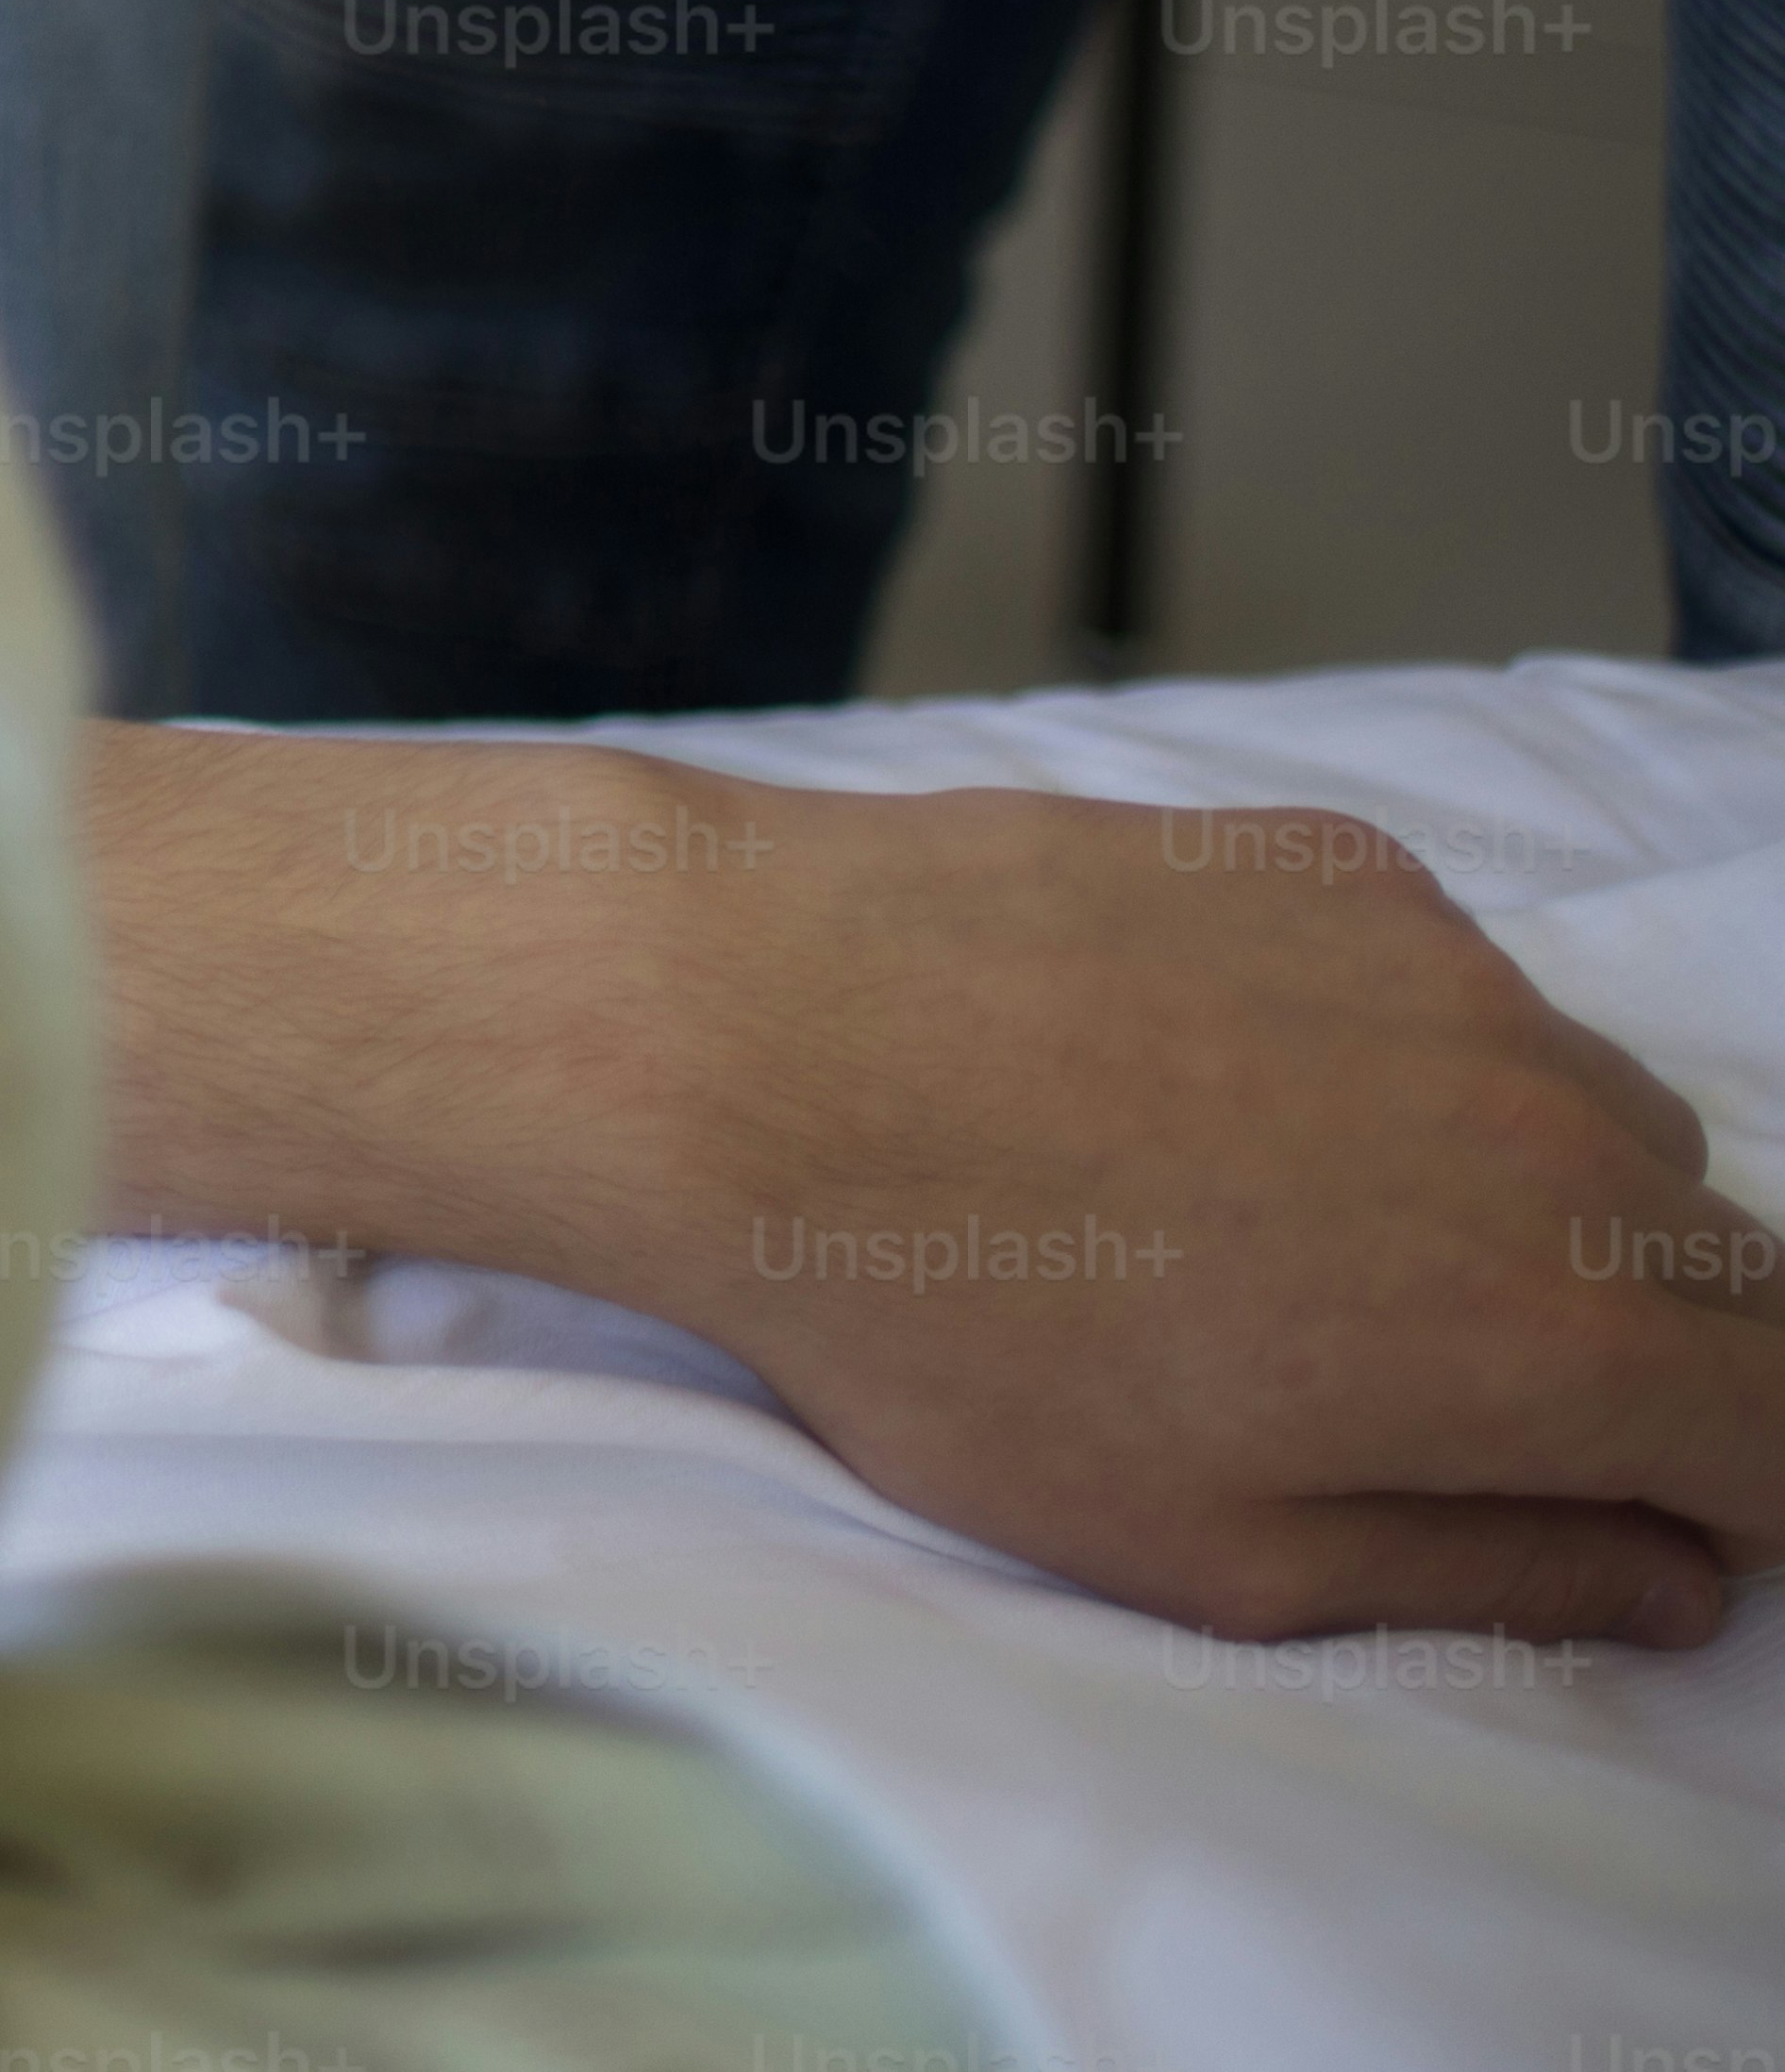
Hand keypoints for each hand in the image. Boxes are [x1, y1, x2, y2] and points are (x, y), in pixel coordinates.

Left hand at [576, 786, 1782, 1647]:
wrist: (754, 1043)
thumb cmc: (957, 1324)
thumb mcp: (1223, 1550)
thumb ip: (1496, 1570)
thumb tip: (1674, 1574)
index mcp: (1561, 1337)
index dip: (1742, 1495)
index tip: (1634, 1509)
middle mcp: (1557, 1134)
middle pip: (1734, 1277)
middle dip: (1662, 1360)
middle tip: (1459, 1392)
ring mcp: (1454, 974)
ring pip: (1607, 1120)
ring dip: (1541, 1198)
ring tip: (1318, 1240)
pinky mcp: (1342, 865)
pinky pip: (1461, 987)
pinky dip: (1409, 1055)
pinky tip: (1221, 1090)